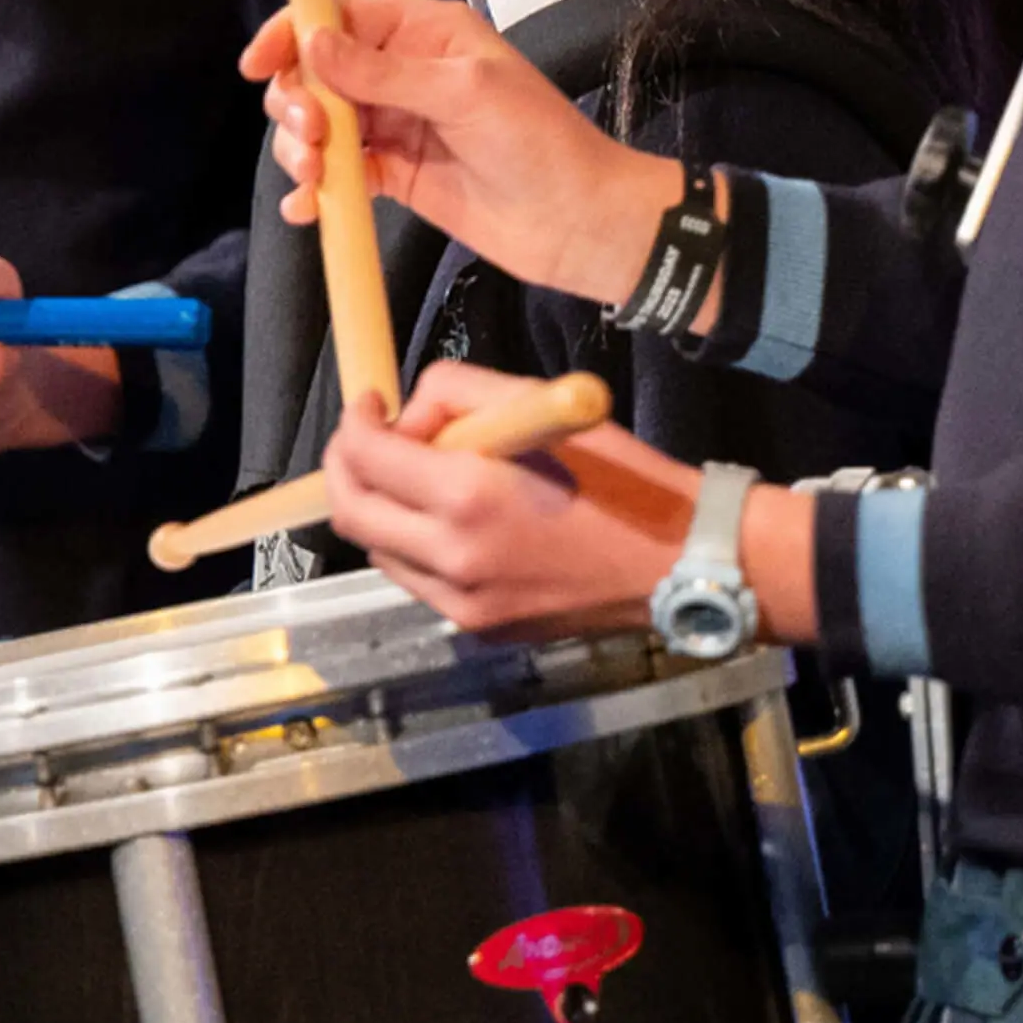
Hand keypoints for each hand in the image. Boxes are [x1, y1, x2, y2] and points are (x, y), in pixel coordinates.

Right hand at [240, 0, 680, 306]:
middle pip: (318, 72)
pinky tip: (309, 208)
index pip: (340, 15)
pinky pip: (339, 174)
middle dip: (297, 102)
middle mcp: (405, 72)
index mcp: (426, 34)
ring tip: (316, 175)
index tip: (258, 65)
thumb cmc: (541, 143)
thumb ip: (384, 72)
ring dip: (301, 148)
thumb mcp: (465, 94)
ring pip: (321, 125)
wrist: (579, 224)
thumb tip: (312, 42)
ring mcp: (399, 125)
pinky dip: (314, 189)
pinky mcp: (397, 175)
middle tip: (312, 135)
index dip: (292, 33)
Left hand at [320, 361, 702, 635]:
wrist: (677, 562)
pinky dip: (414, 542)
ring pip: (380, 549)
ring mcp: (462, 603)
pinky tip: (451, 518)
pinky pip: (418, 579)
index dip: (355, 422)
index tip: (370, 402)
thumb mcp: (542, 403)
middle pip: (352, 513)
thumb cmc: (619, 475)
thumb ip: (459, 394)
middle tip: (367, 436)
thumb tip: (412, 418)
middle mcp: (452, 558)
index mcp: (469, 496)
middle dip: (346, 466)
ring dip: (380, 506)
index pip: (367, 458)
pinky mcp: (478, 628)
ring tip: (416, 475)